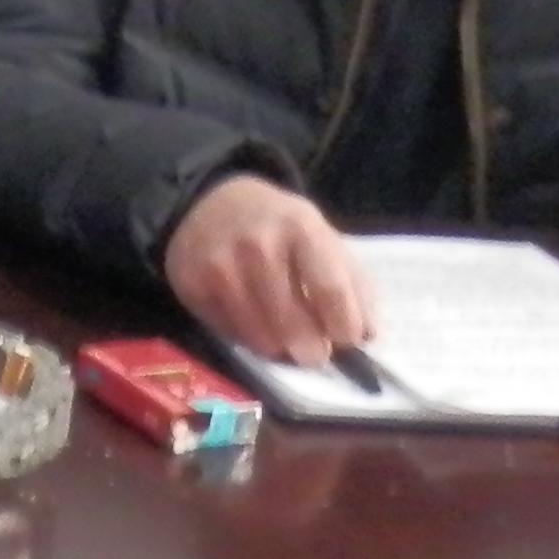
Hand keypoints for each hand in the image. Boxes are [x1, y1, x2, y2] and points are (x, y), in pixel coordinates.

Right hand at [162, 175, 376, 365]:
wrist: (209, 203)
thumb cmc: (279, 226)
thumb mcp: (323, 237)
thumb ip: (351, 284)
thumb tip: (367, 337)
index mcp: (301, 227)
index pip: (331, 288)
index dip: (345, 325)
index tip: (349, 341)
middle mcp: (257, 245)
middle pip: (292, 320)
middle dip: (312, 349)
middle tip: (316, 355)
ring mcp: (219, 267)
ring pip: (259, 335)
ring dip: (280, 349)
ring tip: (287, 344)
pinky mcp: (191, 287)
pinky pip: (230, 333)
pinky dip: (249, 339)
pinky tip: (256, 325)